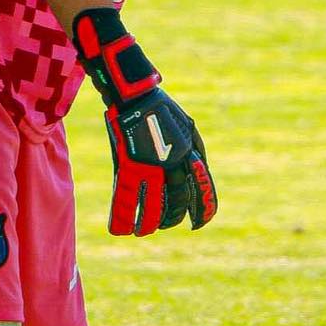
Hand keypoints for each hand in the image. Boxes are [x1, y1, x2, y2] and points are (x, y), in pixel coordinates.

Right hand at [72, 7, 217, 235]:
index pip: (202, 188)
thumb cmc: (162, 108)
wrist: (135, 95)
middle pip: (177, 201)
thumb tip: (200, 169)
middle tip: (170, 224)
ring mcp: (151, 164)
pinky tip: (122, 230)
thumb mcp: (188, 125)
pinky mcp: (128, 163)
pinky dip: (124, 216)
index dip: (203, 209)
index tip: (200, 223)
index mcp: (190, 152)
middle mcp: (173, 162)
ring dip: (150, 223)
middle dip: (174, 217)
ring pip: (153, 205)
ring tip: (145, 231)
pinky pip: (127, 197)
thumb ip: (195, 148)